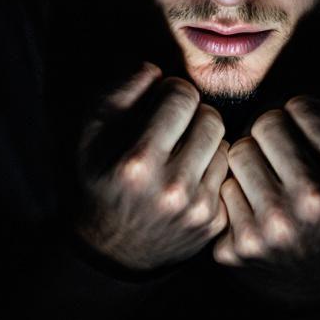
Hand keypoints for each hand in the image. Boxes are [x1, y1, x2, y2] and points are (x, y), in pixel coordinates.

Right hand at [73, 63, 230, 271]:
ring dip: (206, 140)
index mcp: (137, 162)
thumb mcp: (91, 136)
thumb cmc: (101, 181)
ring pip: (225, 142)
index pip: (181, 96)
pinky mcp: (214, 222)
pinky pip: (229, 172)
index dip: (172, 90)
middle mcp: (171, 187)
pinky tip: (191, 173)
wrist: (114, 251)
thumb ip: (119, 94)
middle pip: (211, 116)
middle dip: (194, 113)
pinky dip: (212, 167)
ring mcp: (197, 208)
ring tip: (183, 148)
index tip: (162, 101)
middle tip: (177, 122)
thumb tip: (155, 68)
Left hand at [213, 96, 319, 306]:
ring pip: (237, 151)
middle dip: (269, 131)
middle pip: (265, 124)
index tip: (302, 130)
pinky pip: (220, 189)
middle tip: (278, 149)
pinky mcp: (237, 247)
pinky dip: (234, 192)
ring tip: (266, 175)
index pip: (301, 107)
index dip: (298, 114)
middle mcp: (311, 202)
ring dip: (249, 158)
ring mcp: (270, 228)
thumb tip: (286, 91)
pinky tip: (252, 206)